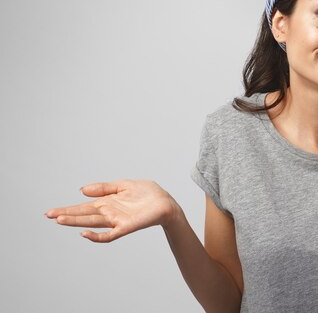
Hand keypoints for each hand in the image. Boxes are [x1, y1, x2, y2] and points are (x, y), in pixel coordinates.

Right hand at [45, 180, 180, 242]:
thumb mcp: (124, 185)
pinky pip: (109, 235)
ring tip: (59, 220)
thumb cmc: (147, 194)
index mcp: (107, 203)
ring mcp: (116, 221)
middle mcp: (109, 213)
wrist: (166, 203)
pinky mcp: (126, 227)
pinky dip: (96, 236)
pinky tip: (84, 233)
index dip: (67, 209)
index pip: (83, 207)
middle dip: (66, 215)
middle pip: (84, 215)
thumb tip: (81, 190)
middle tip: (48, 215)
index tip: (50, 211)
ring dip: (76, 222)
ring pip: (92, 223)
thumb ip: (104, 187)